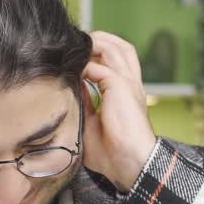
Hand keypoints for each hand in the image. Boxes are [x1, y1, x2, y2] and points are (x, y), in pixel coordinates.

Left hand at [81, 31, 158, 192]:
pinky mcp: (121, 86)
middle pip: (121, 46)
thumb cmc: (112, 153)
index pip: (118, 61)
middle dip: (99, 40)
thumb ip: (84, 103)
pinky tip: (74, 72)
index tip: (77, 59)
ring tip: (75, 52)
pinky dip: (86, 65)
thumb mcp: (91, 123)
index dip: (99, 54)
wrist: (129, 163)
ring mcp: (128, 83)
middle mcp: (131, 84)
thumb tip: (72, 86)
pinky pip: (101, 65)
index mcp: (127, 93)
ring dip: (93, 45)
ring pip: (115, 47)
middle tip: (76, 47)